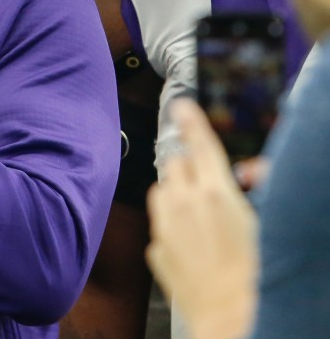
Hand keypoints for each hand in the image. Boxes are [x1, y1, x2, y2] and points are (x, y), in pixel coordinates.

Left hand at [146, 99, 257, 338]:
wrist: (232, 319)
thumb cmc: (258, 275)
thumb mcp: (267, 223)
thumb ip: (254, 191)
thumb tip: (248, 173)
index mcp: (215, 194)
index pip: (200, 145)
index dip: (192, 122)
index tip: (182, 105)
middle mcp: (183, 205)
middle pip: (175, 164)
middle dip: (188, 165)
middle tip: (206, 181)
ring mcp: (165, 228)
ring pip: (161, 191)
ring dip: (175, 192)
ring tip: (198, 211)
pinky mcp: (155, 250)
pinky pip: (160, 226)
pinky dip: (171, 225)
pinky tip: (193, 244)